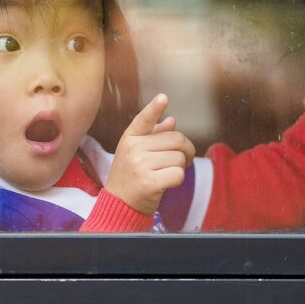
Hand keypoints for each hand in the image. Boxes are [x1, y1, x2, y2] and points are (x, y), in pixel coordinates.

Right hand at [105, 94, 195, 214]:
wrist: (119, 205)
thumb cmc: (131, 177)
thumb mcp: (136, 153)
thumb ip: (153, 136)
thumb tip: (171, 120)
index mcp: (129, 138)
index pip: (143, 120)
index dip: (154, 108)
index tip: (163, 97)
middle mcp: (133, 149)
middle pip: (176, 139)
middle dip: (186, 150)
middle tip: (182, 160)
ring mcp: (140, 165)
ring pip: (179, 158)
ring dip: (180, 167)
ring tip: (167, 173)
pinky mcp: (149, 182)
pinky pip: (178, 174)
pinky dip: (178, 180)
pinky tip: (166, 183)